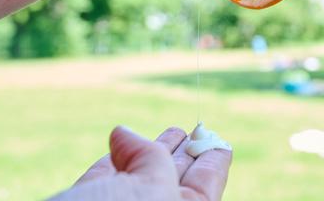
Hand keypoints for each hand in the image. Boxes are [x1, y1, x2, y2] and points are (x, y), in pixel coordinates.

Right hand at [50, 126, 231, 200]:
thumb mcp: (153, 192)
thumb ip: (154, 161)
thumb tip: (125, 135)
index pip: (203, 190)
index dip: (212, 163)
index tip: (220, 142)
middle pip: (173, 183)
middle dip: (184, 156)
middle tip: (195, 130)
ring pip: (138, 179)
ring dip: (152, 151)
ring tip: (172, 130)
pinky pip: (103, 179)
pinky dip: (114, 157)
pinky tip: (122, 138)